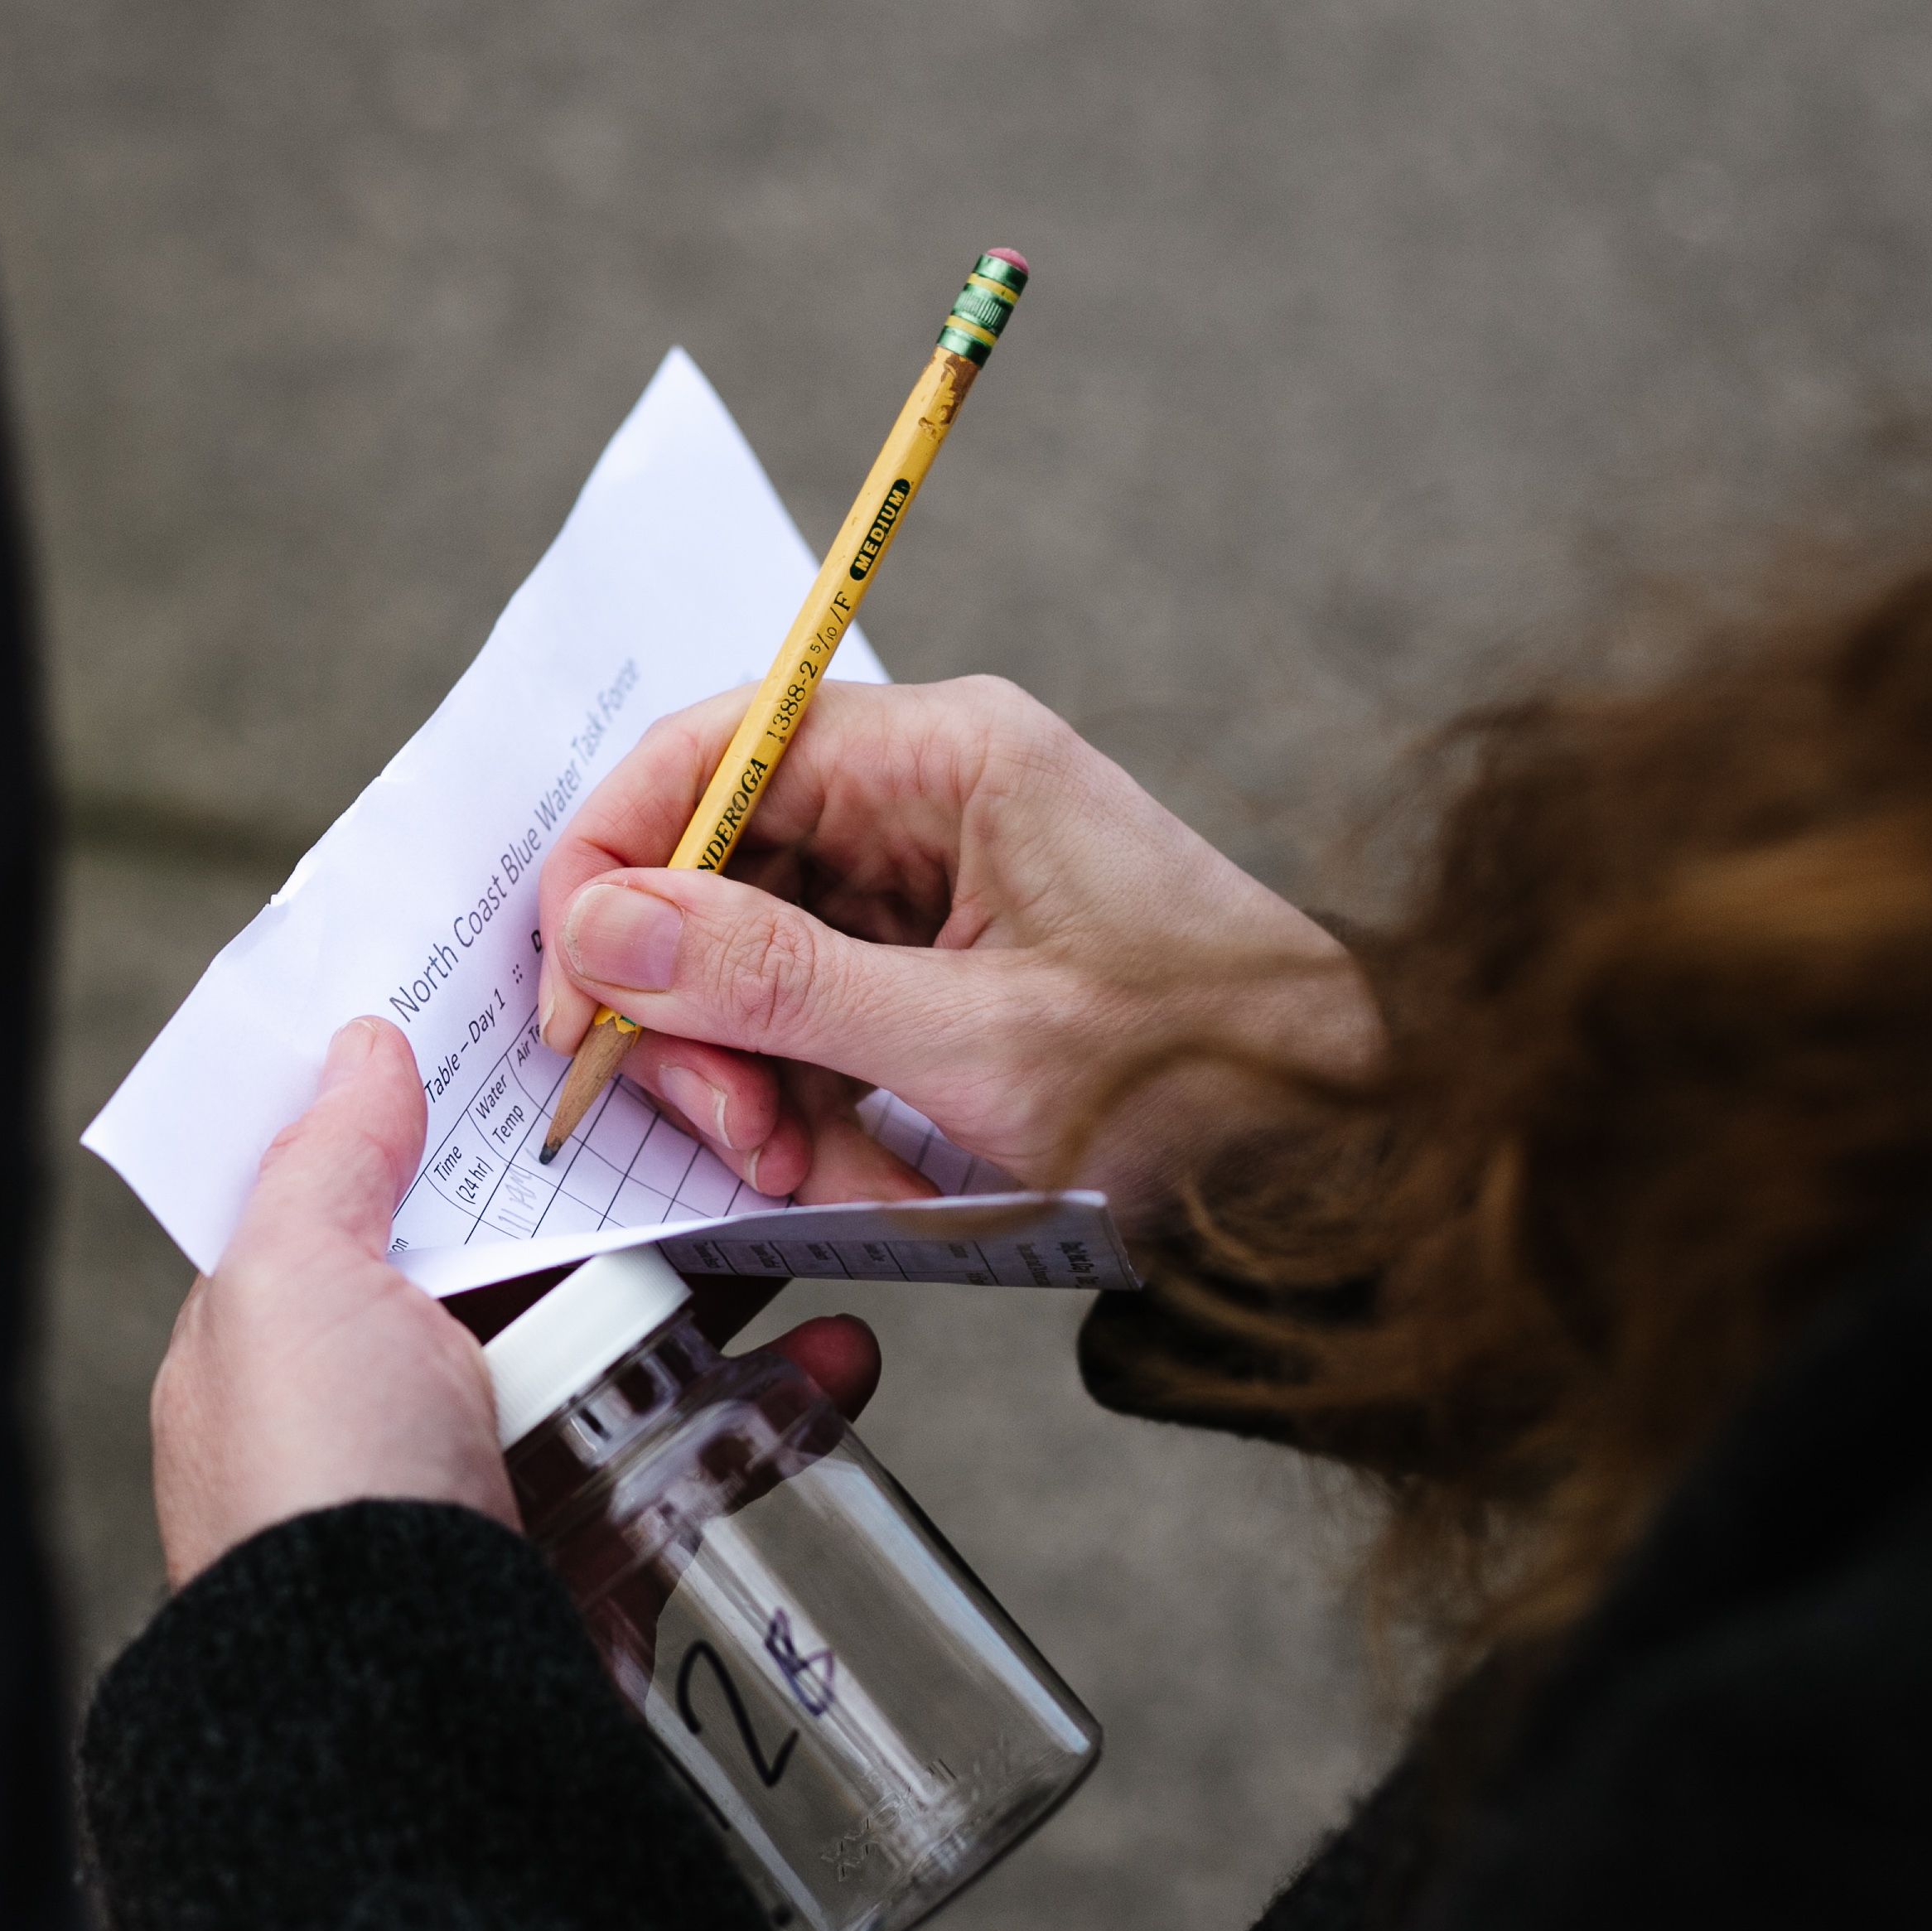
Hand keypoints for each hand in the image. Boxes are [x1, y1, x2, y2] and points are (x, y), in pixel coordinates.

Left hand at [151, 1018, 890, 1589]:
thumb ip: (327, 1162)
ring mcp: (500, 1486)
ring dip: (727, 1290)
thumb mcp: (286, 1288)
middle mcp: (391, 1408)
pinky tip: (841, 1359)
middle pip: (531, 1257)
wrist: (404, 1728)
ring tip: (809, 1219)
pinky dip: (778, 1407)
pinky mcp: (598, 1563)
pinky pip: (701, 1461)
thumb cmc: (318, 1493)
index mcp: (297, 1339)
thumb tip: (361, 1045)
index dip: (473, 1117)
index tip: (574, 1039)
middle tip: (735, 1117)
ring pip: (632, 1350)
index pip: (388, 1194)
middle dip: (631, 1191)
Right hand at [533, 676, 1375, 1233]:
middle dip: (695, 1011)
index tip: (579, 1001)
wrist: (1351, 1164)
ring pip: (751, 966)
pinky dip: (816, 1114)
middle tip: (727, 1125)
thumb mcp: (974, 1044)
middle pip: (714, 871)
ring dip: (757, 1084)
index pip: (708, 754)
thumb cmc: (1213, 1080)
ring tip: (812, 1170)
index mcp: (948, 755)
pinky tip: (864, 1176)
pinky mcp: (943, 977)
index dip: (612, 869)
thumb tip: (605, 930)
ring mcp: (935, 890)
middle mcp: (930, 800)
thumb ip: (775, 982)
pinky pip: (816, 1030)